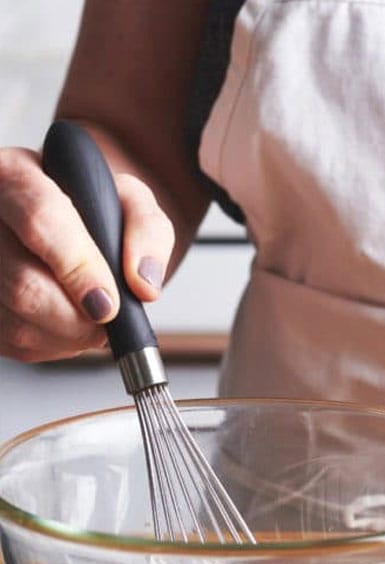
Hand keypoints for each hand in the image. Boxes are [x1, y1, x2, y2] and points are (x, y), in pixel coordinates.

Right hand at [0, 146, 171, 361]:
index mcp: (16, 175)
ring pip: (15, 321)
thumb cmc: (91, 209)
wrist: (64, 227)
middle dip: (78, 317)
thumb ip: (147, 231)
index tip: (108, 304)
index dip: (78, 269)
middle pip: (23, 284)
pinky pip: (10, 341)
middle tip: (108, 317)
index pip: (41, 220)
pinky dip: (49, 344)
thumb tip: (144, 284)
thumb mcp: (128, 201)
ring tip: (92, 319)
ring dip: (68, 335)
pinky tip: (65, 324)